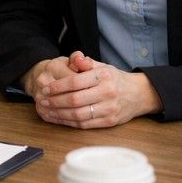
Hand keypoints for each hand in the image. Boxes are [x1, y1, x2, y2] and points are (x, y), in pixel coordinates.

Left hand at [26, 51, 162, 128]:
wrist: (139, 94)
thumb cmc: (115, 79)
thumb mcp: (102, 66)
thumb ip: (85, 62)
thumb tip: (75, 58)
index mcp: (104, 76)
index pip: (75, 82)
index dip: (58, 86)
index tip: (47, 89)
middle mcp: (108, 93)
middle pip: (75, 100)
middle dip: (55, 101)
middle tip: (43, 101)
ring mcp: (109, 109)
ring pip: (78, 114)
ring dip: (59, 114)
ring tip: (47, 111)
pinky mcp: (109, 122)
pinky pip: (85, 124)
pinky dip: (69, 122)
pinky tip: (59, 119)